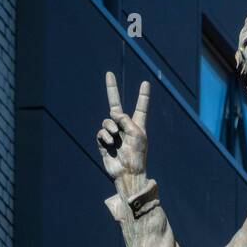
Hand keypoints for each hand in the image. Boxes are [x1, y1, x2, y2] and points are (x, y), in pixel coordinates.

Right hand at [96, 72, 149, 197]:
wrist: (128, 173)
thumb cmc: (137, 154)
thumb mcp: (136, 132)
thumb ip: (125, 119)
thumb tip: (112, 114)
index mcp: (137, 125)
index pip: (140, 107)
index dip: (143, 96)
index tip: (146, 83)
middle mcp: (124, 128)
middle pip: (116, 105)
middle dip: (111, 89)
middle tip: (109, 74)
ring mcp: (113, 134)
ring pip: (107, 121)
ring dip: (110, 125)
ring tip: (115, 135)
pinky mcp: (104, 143)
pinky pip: (101, 132)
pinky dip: (106, 136)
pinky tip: (111, 143)